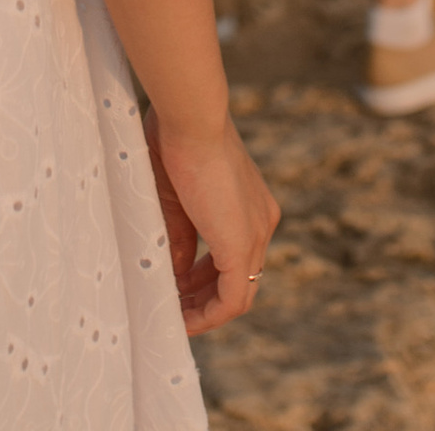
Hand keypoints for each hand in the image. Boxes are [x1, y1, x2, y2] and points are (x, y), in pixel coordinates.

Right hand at [145, 106, 278, 332]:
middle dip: (202, 297)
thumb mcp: (176, 198)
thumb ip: (183, 238)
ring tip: (173, 316)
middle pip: (238, 277)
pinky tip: (183, 319)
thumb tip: (180, 274)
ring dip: (204, 310)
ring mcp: (256, 234)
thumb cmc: (176, 140)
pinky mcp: (241, 245)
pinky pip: (232, 299)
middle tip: (171, 305)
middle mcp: (262, 221)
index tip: (176, 284)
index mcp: (250, 204)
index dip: (204, 277)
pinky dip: (209, 314)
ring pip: (238, 292)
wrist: (190, 117)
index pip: (234, 254)